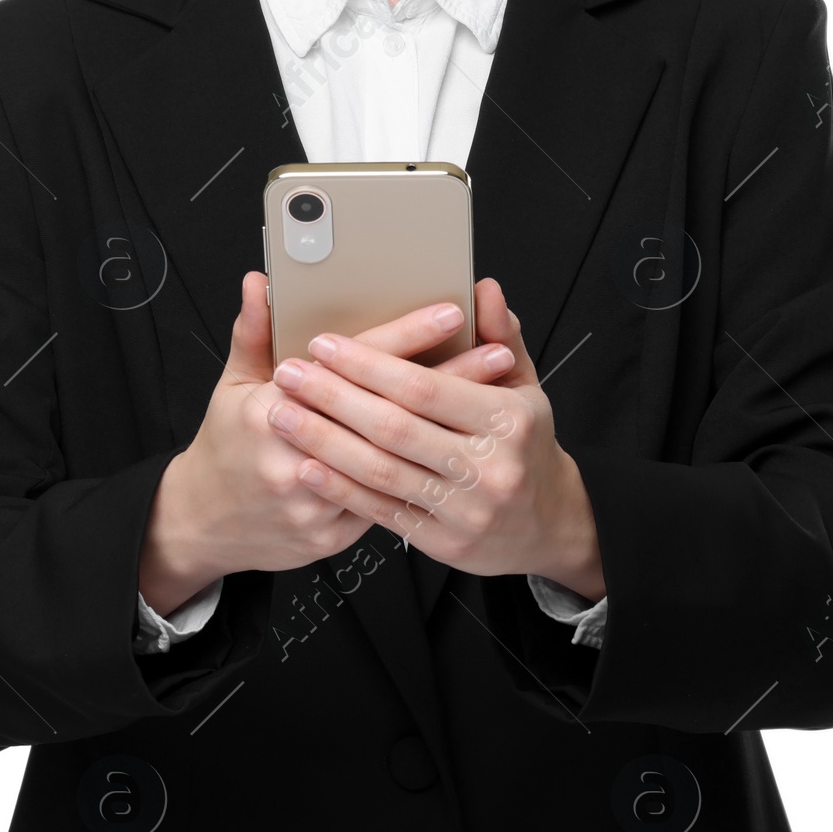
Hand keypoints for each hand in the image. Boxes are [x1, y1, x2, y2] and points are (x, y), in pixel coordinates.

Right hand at [138, 272, 515, 615]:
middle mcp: (293, 460)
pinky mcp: (331, 536)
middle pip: (388, 413)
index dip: (406, 337)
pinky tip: (463, 453)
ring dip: (452, 429)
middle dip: (450, 380)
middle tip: (498, 353)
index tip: (450, 313)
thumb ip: (254, 333)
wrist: (206, 524)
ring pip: (397, 464)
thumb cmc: (227, 445)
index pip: (353, 366)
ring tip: (499, 398)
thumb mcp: (232, 384)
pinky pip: (388, 504)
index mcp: (270, 412)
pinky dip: (427, 476)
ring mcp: (314, 505)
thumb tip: (261, 283)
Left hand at [264, 277, 604, 597]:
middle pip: (393, 428)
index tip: (325, 345)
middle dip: (333, 397)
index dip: (369, 366)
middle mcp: (489, 468)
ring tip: (283, 413)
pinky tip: (308, 464)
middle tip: (290, 374)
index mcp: (508, 420)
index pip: (425, 388)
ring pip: (380, 470)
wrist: (549, 525)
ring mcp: (465, 511)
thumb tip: (483, 289)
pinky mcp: (443, 542)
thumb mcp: (525, 386)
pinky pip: (381, 510)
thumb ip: (501, 335)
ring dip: (323, 440)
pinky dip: (340, 486)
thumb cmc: (527, 444)